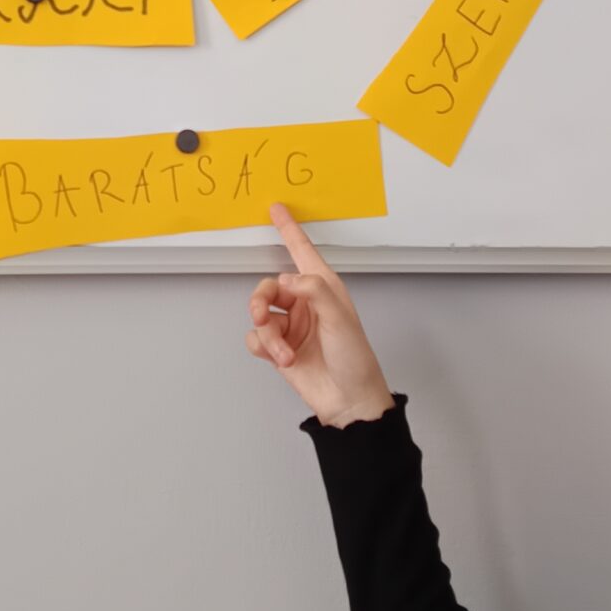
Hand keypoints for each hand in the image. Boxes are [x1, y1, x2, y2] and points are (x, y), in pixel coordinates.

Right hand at [246, 202, 394, 427]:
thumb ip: (313, 291)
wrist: (348, 401)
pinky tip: (281, 357)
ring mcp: (291, 326)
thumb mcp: (340, 320)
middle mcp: (305, 304)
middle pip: (269, 288)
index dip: (289, 229)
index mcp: (324, 289)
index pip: (302, 251)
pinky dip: (264, 347)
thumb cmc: (355, 360)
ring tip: (283, 351)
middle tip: (262, 315)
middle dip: (261, 302)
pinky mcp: (279, 348)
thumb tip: (286, 278)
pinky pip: (255, 337)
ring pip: (260, 314)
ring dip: (268, 334)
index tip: (277, 209)